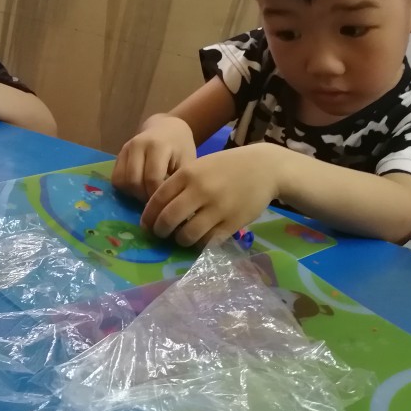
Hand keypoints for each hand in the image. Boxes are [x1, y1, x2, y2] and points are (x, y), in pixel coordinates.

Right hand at [112, 116, 196, 201]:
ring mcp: (126, 148)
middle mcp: (138, 145)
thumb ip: (178, 181)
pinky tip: (139, 188)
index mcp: (158, 146)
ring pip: (122, 181)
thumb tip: (170, 204)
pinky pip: (116, 178)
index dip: (157, 195)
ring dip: (133, 193)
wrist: (167, 128)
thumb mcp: (187, 162)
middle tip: (156, 201)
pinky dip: (125, 188)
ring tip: (147, 195)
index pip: (152, 178)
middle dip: (144, 196)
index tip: (165, 202)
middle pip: (134, 181)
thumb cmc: (181, 148)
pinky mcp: (119, 154)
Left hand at [141, 144, 284, 246]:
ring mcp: (217, 208)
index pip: (158, 199)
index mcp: (188, 173)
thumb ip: (180, 183)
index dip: (148, 215)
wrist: (264, 168)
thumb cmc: (227, 166)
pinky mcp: (232, 223)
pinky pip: (208, 241)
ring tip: (181, 238)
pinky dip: (200, 244)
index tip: (146, 224)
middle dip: (160, 231)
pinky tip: (200, 239)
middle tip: (161, 234)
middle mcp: (200, 191)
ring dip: (180, 240)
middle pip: (168, 219)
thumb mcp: (200, 166)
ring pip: (187, 235)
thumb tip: (157, 208)